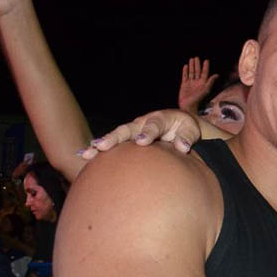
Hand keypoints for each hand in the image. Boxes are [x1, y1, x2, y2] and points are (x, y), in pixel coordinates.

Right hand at [82, 109, 201, 159]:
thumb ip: (187, 138)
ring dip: (100, 145)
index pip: (153, 126)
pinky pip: (114, 144)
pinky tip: (85, 157)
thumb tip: (183, 148)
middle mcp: (142, 123)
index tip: (142, 142)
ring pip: (115, 137)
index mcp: (159, 119)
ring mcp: (133, 131)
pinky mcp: (129, 140)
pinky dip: (100, 150)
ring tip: (86, 153)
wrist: (179, 125)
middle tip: (100, 146)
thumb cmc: (186, 129)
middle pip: (126, 130)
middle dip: (113, 138)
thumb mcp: (191, 131)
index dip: (147, 133)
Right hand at [178, 57, 217, 114]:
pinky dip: (185, 71)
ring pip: (191, 72)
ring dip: (192, 66)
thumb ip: (210, 82)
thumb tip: (216, 75)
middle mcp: (197, 83)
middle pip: (197, 71)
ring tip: (191, 59)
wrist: (187, 106)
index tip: (206, 60)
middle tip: (197, 57)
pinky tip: (186, 66)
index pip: (204, 73)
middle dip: (197, 64)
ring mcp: (190, 83)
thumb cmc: (197, 99)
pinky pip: (185, 76)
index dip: (205, 67)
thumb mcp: (205, 90)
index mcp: (203, 84)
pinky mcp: (184, 85)